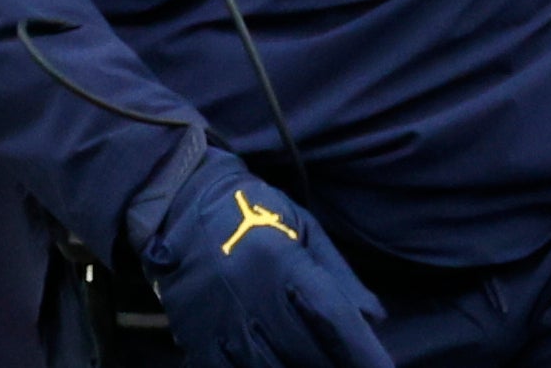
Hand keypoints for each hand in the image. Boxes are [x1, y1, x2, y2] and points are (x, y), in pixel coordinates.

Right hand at [135, 154, 390, 367]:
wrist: (175, 199)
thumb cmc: (250, 211)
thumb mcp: (303, 227)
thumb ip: (339, 275)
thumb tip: (375, 320)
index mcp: (282, 262)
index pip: (335, 320)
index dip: (365, 355)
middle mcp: (251, 295)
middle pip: (307, 355)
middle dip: (334, 367)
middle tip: (346, 366)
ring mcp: (220, 320)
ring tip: (310, 365)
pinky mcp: (195, 336)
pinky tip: (267, 364)